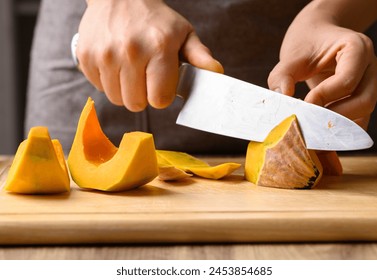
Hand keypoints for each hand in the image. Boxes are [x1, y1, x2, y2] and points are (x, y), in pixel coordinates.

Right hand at [77, 0, 222, 111]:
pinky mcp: (86, 57)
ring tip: (131, 70)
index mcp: (159, 48)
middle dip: (143, 96)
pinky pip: (99, 88)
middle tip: (145, 77)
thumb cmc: (155, 19)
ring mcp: (105, 55)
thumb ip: (199, 55)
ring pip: (116, 99)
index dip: (161, 95)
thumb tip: (216, 72)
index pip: (159, 99)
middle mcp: (130, 52)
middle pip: (136, 103)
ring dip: (125, 91)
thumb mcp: (183, 33)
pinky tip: (116, 65)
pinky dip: (109, 82)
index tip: (161, 84)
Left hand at [268, 21, 376, 129]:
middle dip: (335, 115)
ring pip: (365, 113)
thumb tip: (282, 98)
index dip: (324, 96)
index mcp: (357, 47)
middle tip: (308, 120)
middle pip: (364, 100)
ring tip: (312, 125)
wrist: (317, 35)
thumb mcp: (291, 55)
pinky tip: (319, 128)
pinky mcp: (362, 96)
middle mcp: (370, 65)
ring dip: (338, 124)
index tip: (303, 103)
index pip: (346, 80)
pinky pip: (359, 118)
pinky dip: (341, 127)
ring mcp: (370, 82)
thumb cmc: (306, 42)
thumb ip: (283, 75)